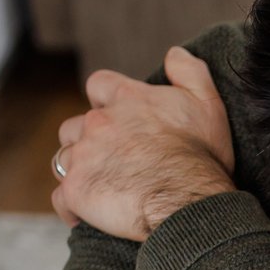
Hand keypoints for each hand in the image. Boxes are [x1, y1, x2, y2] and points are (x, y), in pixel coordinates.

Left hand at [50, 47, 237, 240]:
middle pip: (75, 126)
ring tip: (101, 188)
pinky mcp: (76, 191)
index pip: (99, 85)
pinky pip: (61, 198)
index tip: (120, 119)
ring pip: (64, 159)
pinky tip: (87, 216)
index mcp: (126, 99)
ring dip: (79, 170)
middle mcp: (98, 123)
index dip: (106, 101)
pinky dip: (72, 206)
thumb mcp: (207, 104)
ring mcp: (83, 157)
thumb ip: (189, 71)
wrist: (189, 204)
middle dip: (89, 140)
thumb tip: (174, 53)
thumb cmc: (201, 157)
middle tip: (114, 161)